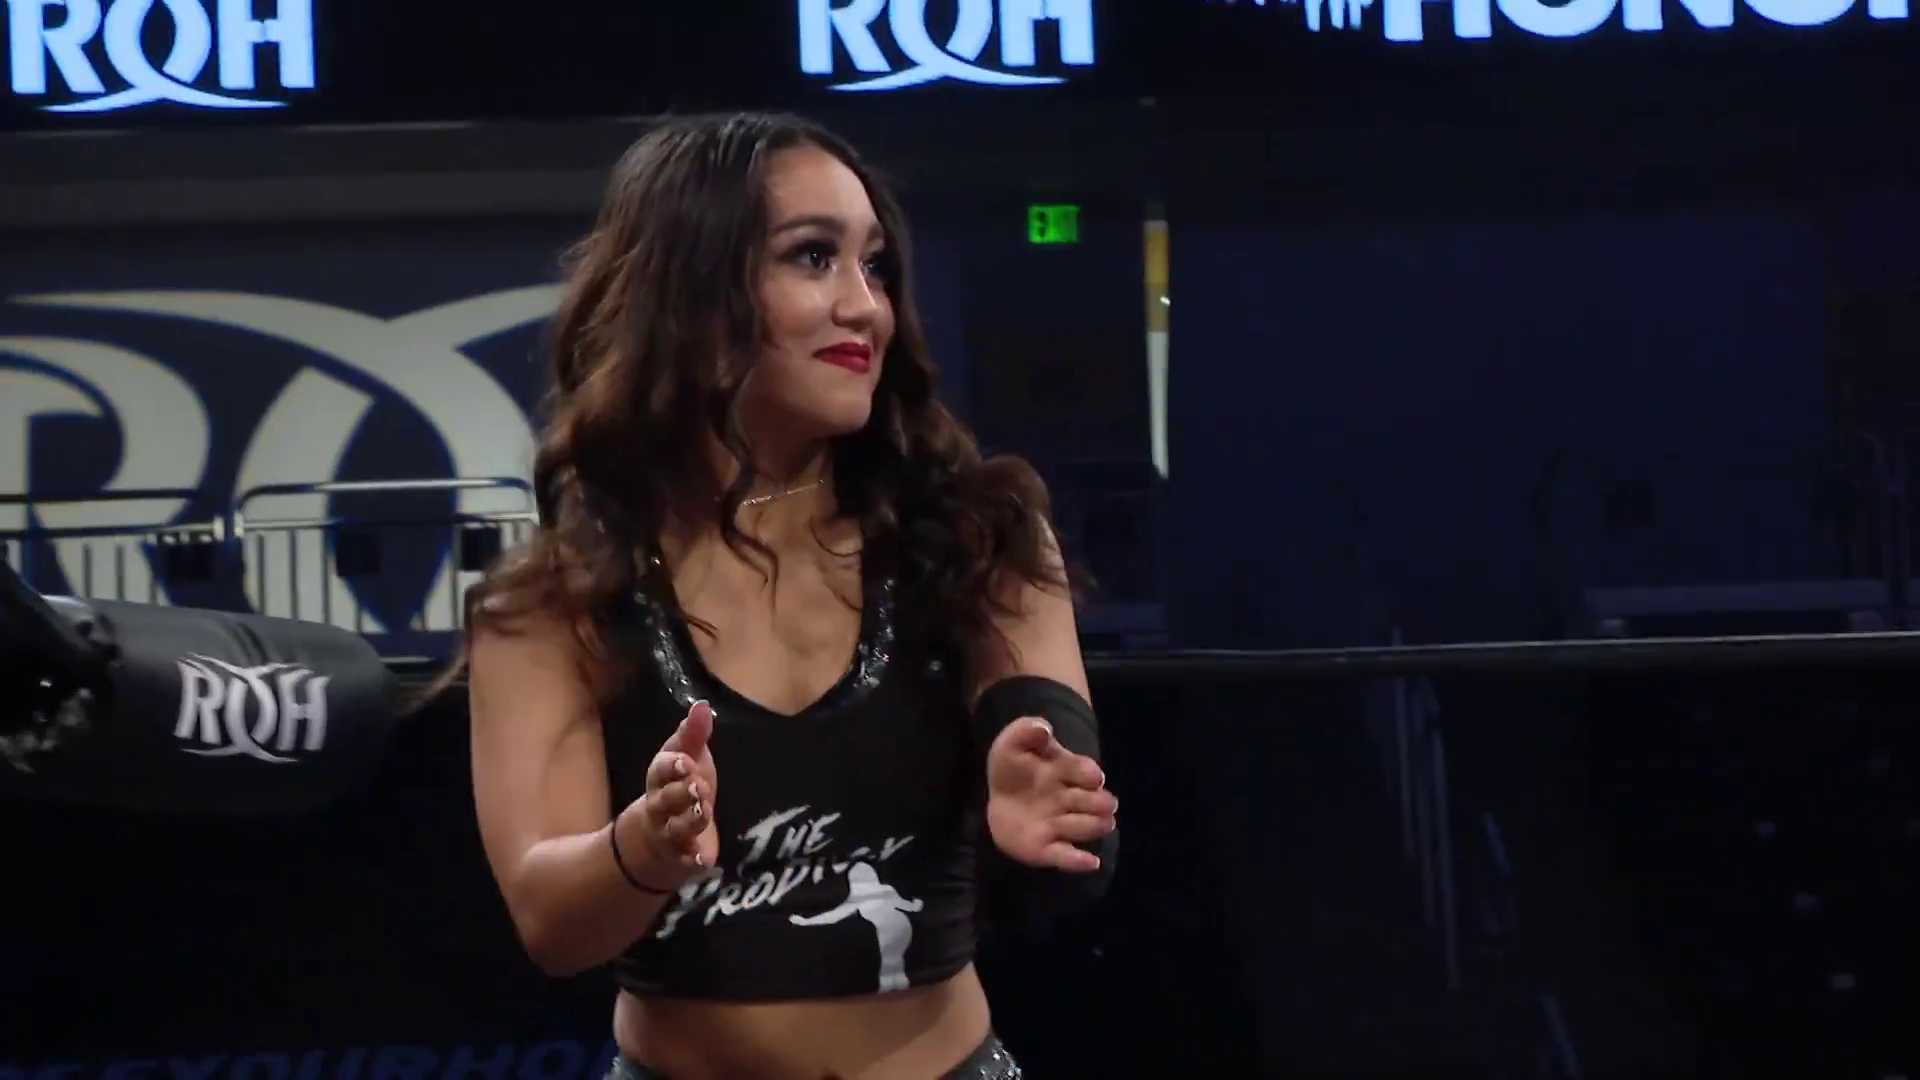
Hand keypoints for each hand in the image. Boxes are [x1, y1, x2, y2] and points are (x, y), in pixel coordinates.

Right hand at [618, 699, 719, 887]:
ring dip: (690, 820)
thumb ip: (694, 735)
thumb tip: (701, 704)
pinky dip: (693, 861)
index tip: (685, 760)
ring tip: (705, 810)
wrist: (654, 843)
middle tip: (698, 785)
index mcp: (660, 780)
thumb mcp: (687, 761)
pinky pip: (685, 861)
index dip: (672, 766)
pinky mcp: (682, 859)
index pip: (660, 769)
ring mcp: (669, 835)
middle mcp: (661, 807)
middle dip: (681, 791)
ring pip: (676, 829)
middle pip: (665, 799)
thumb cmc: (676, 791)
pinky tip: (704, 860)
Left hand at [985, 717, 1116, 872]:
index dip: (1091, 775)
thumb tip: (1044, 729)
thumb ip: (1027, 730)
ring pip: (1087, 827)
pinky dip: (1079, 862)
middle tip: (1104, 805)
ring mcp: (1059, 825)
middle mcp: (1070, 799)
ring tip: (1101, 824)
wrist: (998, 794)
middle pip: (1097, 803)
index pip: (1087, 772)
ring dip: (1093, 826)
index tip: (1092, 777)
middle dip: (1101, 804)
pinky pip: (1065, 856)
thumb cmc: (1013, 766)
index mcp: (1066, 772)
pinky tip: (1092, 862)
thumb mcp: (1013, 741)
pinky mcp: (1045, 848)